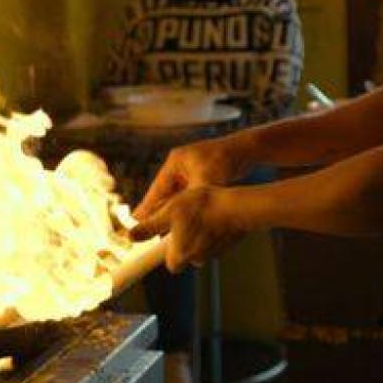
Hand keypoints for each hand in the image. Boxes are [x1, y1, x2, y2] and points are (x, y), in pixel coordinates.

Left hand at [130, 186, 245, 271]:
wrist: (237, 207)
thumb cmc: (202, 208)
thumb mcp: (169, 211)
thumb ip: (150, 227)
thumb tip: (131, 236)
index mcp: (180, 255)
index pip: (169, 262)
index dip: (167, 249)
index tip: (167, 237)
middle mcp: (197, 259)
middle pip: (184, 254)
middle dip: (182, 238)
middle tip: (182, 218)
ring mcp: (214, 253)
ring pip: (199, 245)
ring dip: (197, 232)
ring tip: (197, 212)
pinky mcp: (226, 245)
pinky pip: (212, 240)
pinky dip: (210, 230)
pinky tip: (211, 214)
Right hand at [132, 135, 250, 223]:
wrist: (247, 150)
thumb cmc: (225, 161)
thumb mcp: (205, 182)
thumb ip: (190, 200)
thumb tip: (178, 219)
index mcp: (176, 163)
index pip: (157, 189)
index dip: (147, 207)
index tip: (136, 221)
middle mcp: (181, 167)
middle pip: (165, 195)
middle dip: (159, 212)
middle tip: (146, 230)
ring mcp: (192, 172)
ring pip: (178, 198)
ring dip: (173, 213)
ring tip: (162, 232)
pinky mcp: (203, 177)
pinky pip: (190, 198)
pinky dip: (187, 209)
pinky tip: (184, 223)